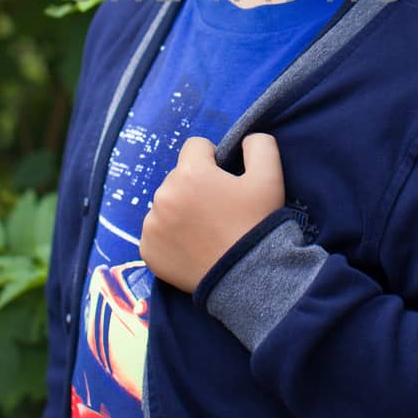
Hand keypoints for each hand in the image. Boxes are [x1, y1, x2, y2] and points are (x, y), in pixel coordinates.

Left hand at [139, 133, 284, 294]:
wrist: (247, 279)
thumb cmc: (257, 224)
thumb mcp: (270, 178)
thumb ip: (259, 145)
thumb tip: (245, 138)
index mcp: (190, 173)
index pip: (195, 147)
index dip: (213, 159)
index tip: (226, 181)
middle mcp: (164, 195)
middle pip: (179, 177)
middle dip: (196, 186)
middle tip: (218, 211)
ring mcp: (152, 224)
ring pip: (166, 204)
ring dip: (181, 210)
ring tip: (206, 232)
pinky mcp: (147, 249)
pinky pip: (156, 232)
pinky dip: (170, 237)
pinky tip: (192, 247)